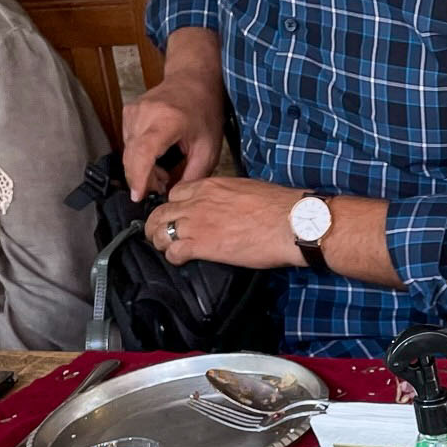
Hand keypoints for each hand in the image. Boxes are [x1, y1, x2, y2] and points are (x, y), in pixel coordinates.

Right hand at [121, 72, 225, 196]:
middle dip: (143, 179)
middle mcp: (145, 113)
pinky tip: (156, 158)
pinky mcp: (128, 113)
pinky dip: (139, 157)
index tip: (138, 196)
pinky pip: (128, 143)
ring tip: (164, 172)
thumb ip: (193, 176)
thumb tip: (176, 197)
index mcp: (168, 120)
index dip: (138, 177)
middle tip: (162, 187)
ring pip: (128, 152)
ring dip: (142, 169)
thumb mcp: (208, 149)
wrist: (193, 80)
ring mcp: (133, 111)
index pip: (144, 152)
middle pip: (132, 156)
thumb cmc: (204, 111)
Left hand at [146, 177, 303, 266]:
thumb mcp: (247, 189)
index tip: (177, 215)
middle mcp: (198, 202)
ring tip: (165, 249)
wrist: (289, 222)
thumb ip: (228, 196)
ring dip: (160, 242)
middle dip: (157, 224)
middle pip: (162, 211)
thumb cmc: (278, 207)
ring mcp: (197, 223)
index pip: (176, 193)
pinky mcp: (201, 245)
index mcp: (210, 186)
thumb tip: (230, 207)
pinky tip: (180, 260)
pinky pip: (174, 251)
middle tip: (159, 234)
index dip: (173, 206)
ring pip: (161, 231)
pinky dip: (173, 257)